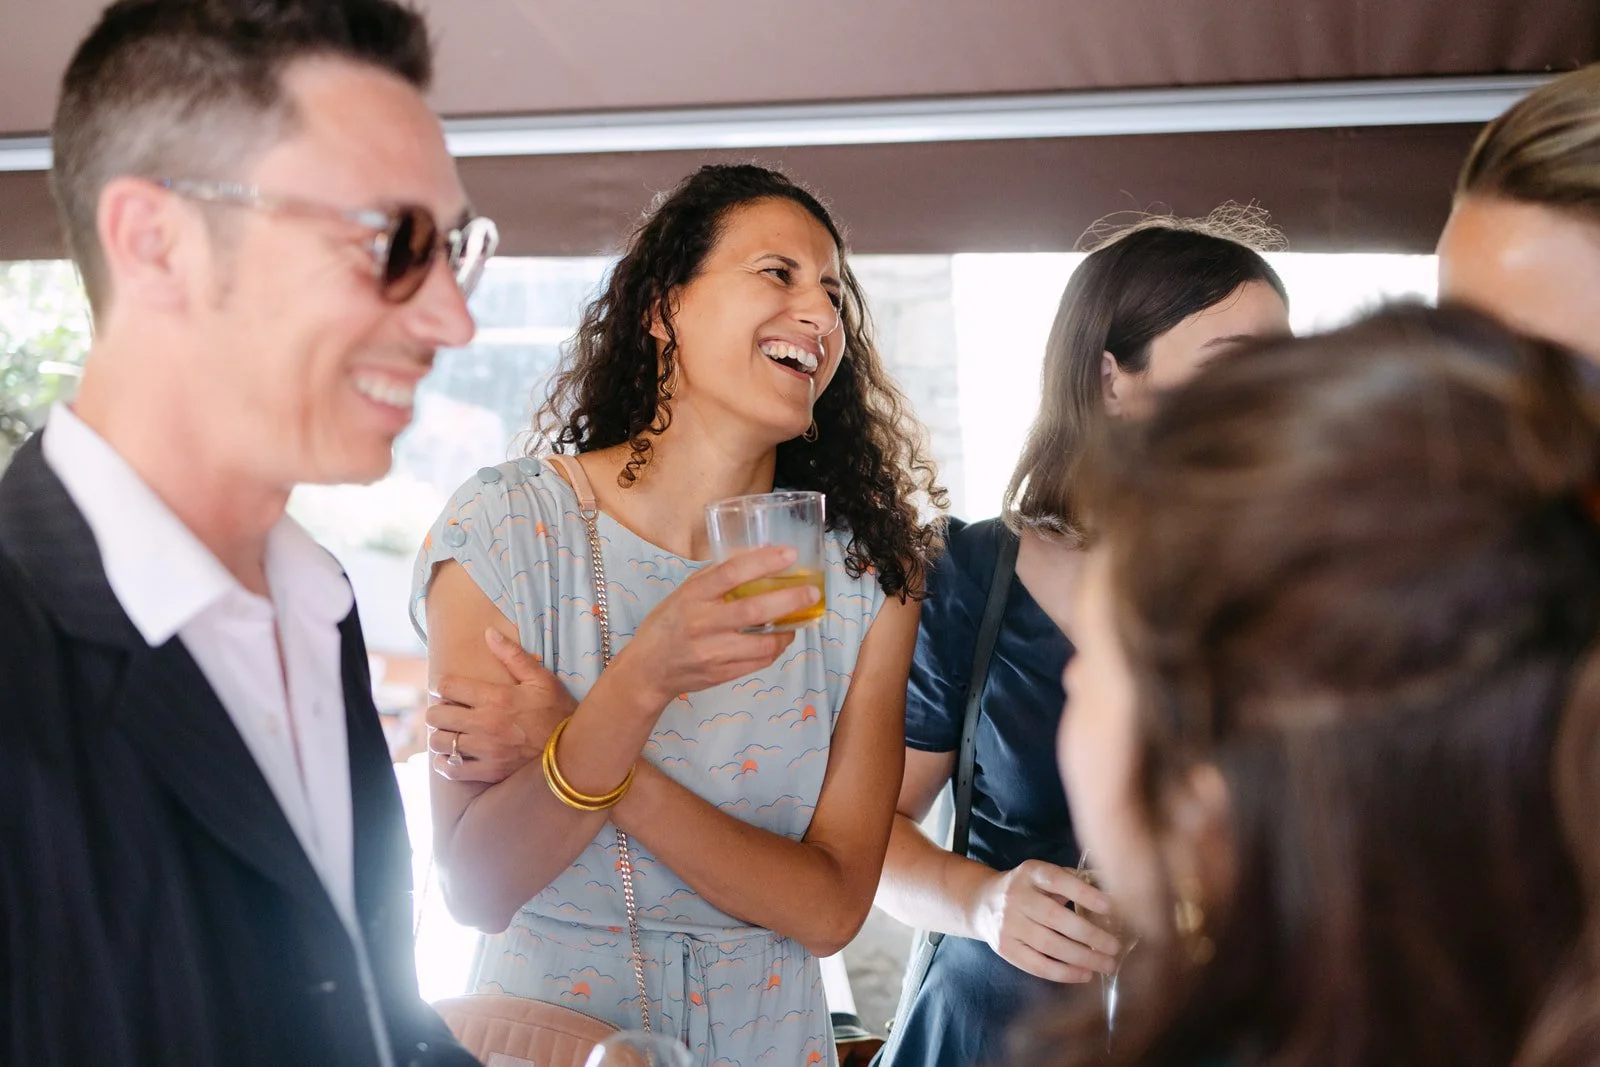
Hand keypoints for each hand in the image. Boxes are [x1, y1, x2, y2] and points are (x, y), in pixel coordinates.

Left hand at [427, 628, 576, 782]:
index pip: (447, 686)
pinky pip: (452, 769)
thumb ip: (513, 655)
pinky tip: (454, 757)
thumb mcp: (541, 679)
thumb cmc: (558, 711)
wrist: (574, 750)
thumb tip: (489, 633)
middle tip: (447, 712)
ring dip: (441, 736)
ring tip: (451, 734)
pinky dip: (447, 763)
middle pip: (436, 715)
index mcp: (496, 697)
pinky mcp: (489, 771)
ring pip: (440, 742)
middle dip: (438, 711)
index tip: (448, 689)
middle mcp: (485, 723)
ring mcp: (485, 750)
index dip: (442, 685)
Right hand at [615, 545, 820, 705]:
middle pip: (753, 610)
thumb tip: (758, 552)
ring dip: (788, 630)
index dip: (763, 562)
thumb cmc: (668, 624)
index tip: (789, 554)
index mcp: (692, 596)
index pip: (730, 573)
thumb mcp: (684, 592)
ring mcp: (712, 652)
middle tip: (812, 591)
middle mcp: (701, 624)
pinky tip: (780, 638)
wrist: (648, 670)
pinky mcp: (721, 674)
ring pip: (762, 643)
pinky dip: (775, 649)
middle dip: (789, 599)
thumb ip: (717, 574)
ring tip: (799, 619)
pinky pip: (759, 662)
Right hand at [973, 860, 1121, 982]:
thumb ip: (1073, 881)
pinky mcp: (1005, 948)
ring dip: (1082, 958)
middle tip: (1115, 947)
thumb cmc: (1027, 889)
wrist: (982, 903)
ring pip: (1049, 945)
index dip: (1083, 893)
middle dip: (1090, 935)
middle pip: (1055, 918)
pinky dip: (1064, 973)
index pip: (1057, 881)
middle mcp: (1016, 897)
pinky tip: (1084, 974)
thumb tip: (1115, 893)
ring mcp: (1008, 924)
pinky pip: (1037, 965)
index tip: (1109, 907)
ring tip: (1106, 964)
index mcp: (1030, 873)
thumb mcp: (1043, 875)